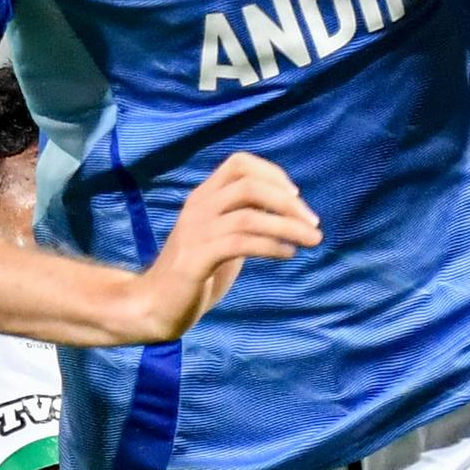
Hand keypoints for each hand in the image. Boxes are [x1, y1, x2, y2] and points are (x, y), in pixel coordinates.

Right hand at [123, 152, 318, 340]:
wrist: (155, 305)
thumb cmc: (196, 272)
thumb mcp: (222, 236)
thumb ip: (245, 218)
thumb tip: (288, 209)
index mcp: (204, 197)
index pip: (240, 164)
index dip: (273, 174)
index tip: (296, 197)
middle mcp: (199, 208)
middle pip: (249, 185)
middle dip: (288, 202)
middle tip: (314, 224)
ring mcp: (196, 232)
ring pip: (249, 217)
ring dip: (288, 227)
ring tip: (313, 241)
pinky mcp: (196, 260)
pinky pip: (240, 243)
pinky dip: (271, 246)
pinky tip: (288, 254)